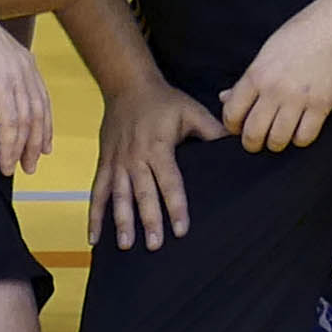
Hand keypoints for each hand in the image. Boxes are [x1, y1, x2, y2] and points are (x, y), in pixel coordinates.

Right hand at [0, 1, 56, 176]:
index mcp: (24, 62)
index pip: (41, 100)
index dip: (44, 126)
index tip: (43, 146)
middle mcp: (25, 70)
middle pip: (38, 115)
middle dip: (36, 143)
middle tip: (30, 165)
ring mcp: (14, 78)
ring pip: (26, 123)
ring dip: (21, 150)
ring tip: (13, 168)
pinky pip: (10, 123)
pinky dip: (9, 145)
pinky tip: (4, 158)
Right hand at [93, 71, 226, 249]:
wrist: (127, 85)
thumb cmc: (163, 100)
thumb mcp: (191, 111)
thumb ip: (212, 131)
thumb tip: (237, 145)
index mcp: (159, 147)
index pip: (170, 182)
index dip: (176, 206)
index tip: (181, 229)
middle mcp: (135, 157)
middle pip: (143, 193)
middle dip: (149, 220)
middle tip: (155, 245)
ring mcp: (117, 162)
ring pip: (119, 196)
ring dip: (121, 221)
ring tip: (126, 245)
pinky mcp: (104, 163)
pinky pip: (97, 191)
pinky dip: (94, 215)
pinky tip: (94, 237)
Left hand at [220, 0, 331, 154]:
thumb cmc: (299, 35)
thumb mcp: (266, 52)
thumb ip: (246, 80)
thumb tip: (224, 98)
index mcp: (256, 74)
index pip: (232, 113)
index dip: (232, 127)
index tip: (239, 128)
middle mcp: (274, 89)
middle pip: (253, 133)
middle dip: (252, 143)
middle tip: (257, 141)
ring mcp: (299, 98)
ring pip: (278, 140)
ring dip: (276, 143)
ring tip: (279, 136)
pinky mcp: (322, 105)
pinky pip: (305, 137)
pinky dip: (300, 139)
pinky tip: (300, 130)